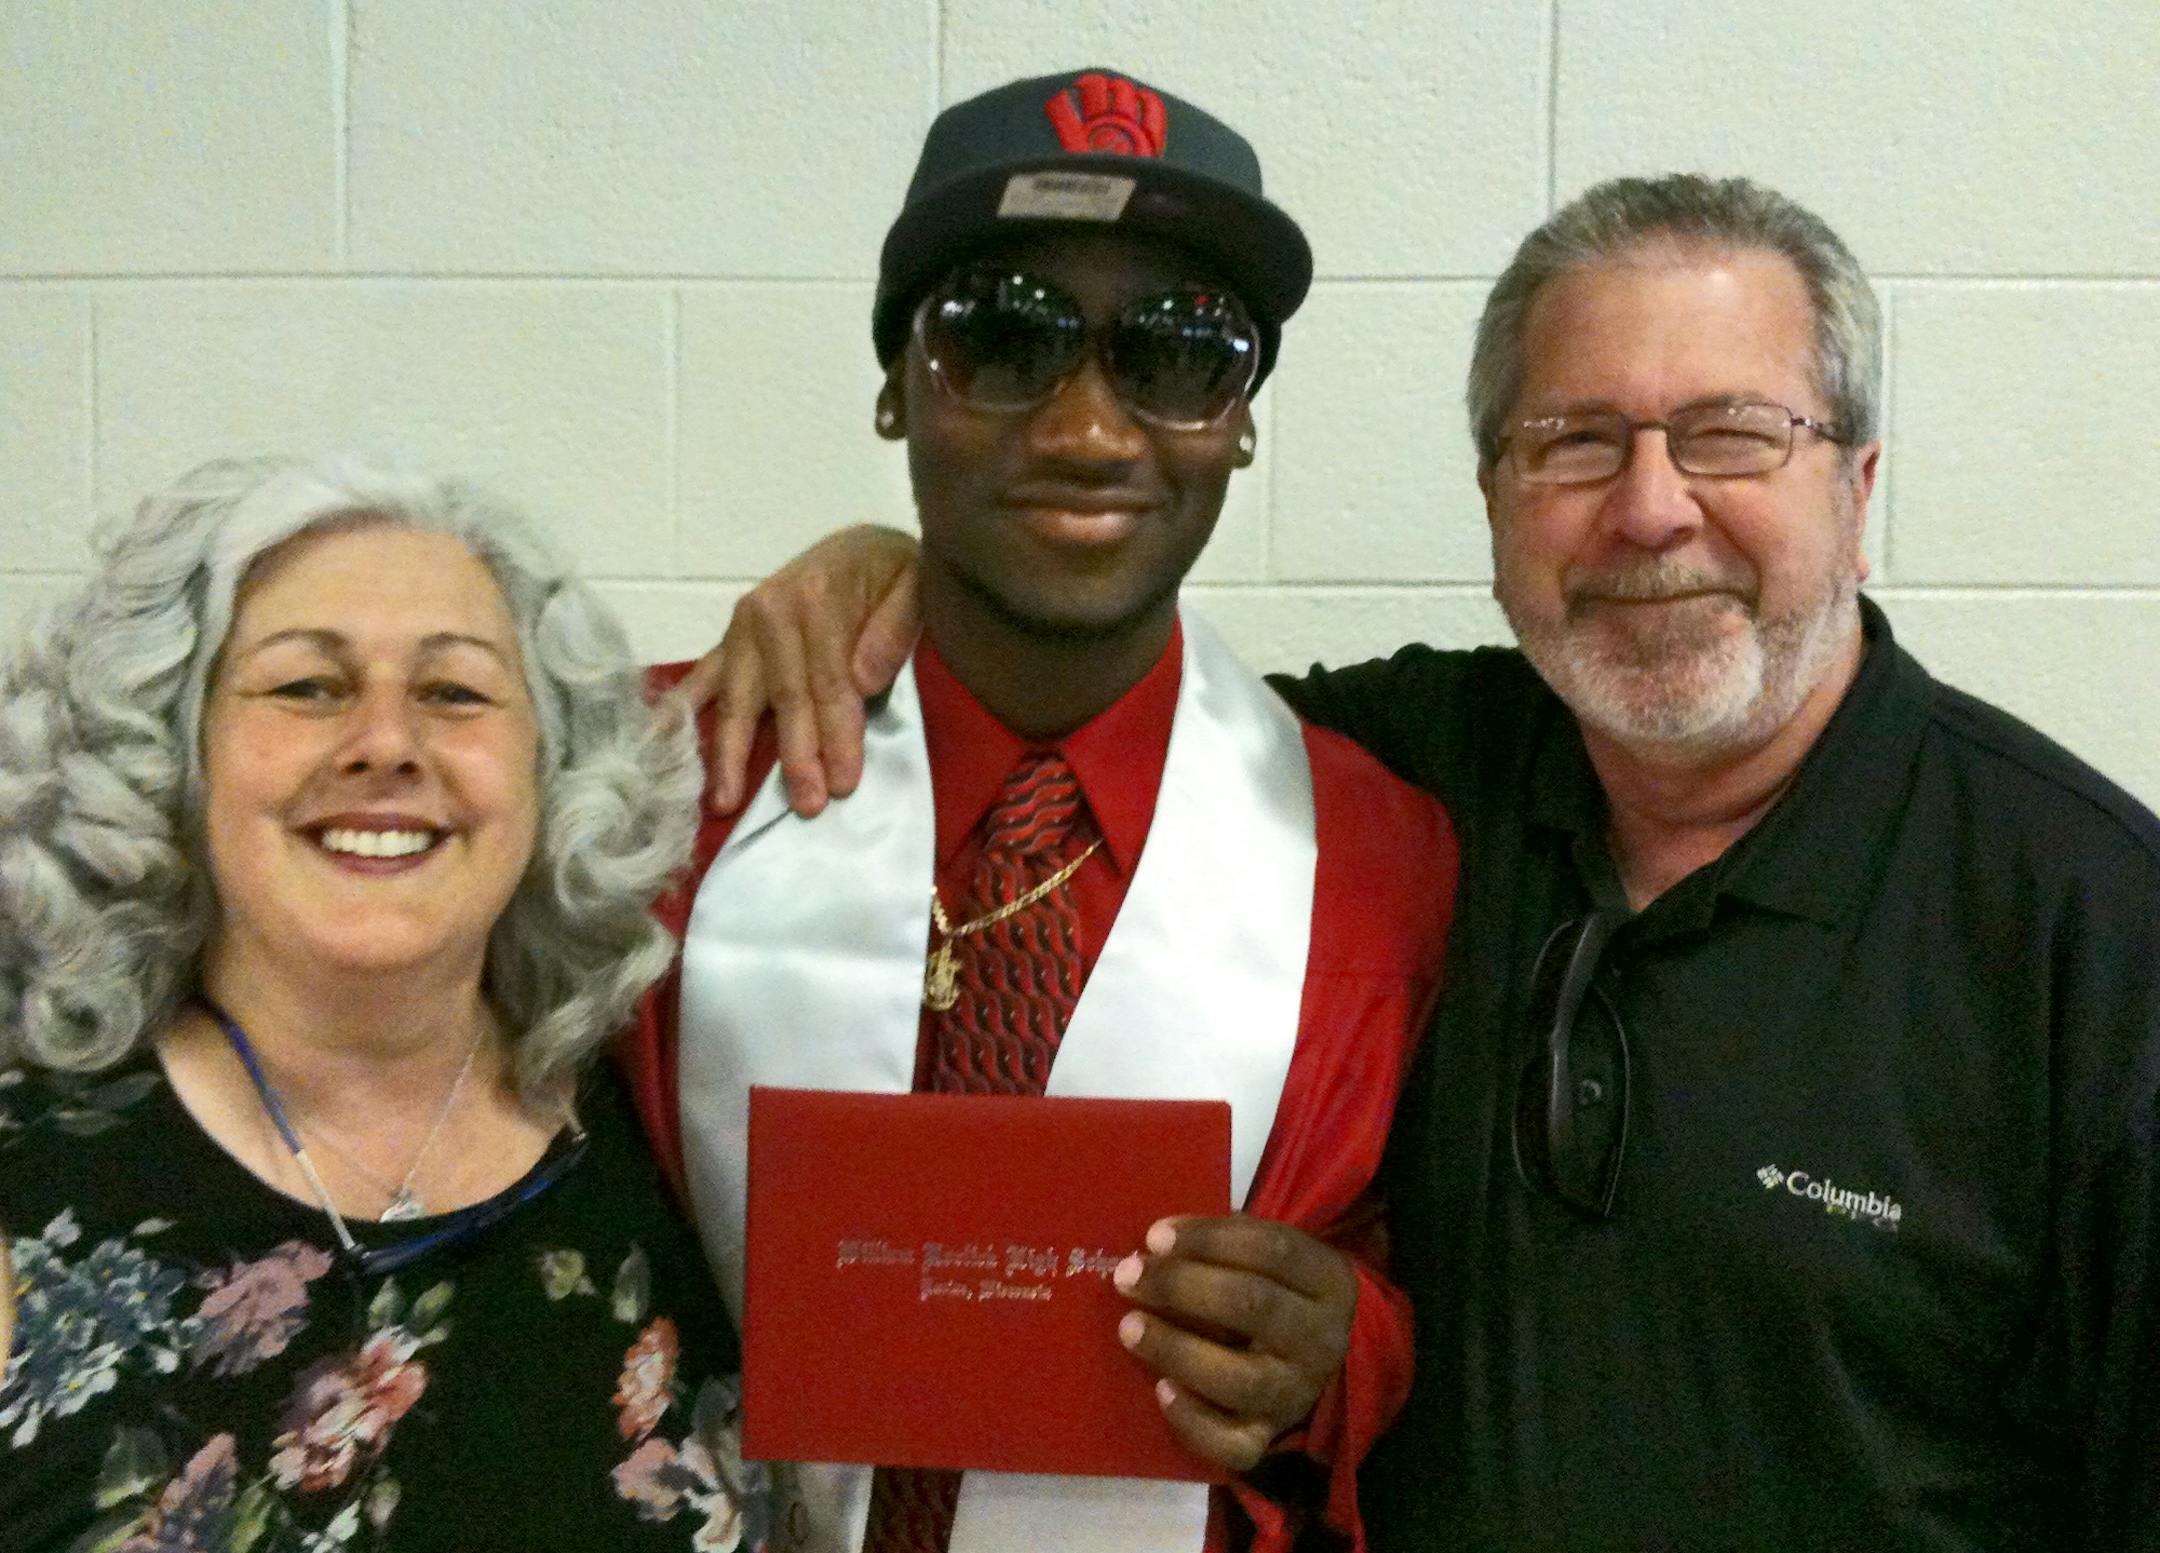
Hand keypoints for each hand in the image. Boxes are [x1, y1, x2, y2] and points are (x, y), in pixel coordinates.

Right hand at [673, 525, 920, 814]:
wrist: (861, 546)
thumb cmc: (892, 573)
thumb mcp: (916, 582)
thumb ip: (895, 627)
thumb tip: (863, 679)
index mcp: (817, 596)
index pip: (829, 680)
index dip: (837, 734)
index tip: (844, 783)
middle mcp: (770, 611)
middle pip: (783, 696)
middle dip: (796, 756)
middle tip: (808, 806)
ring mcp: (741, 627)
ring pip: (736, 699)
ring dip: (729, 754)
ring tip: (724, 803)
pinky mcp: (728, 641)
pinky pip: (701, 680)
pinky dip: (676, 712)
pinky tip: (655, 746)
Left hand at [1113, 1214, 1358, 1472]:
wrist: (1316, 1363)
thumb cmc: (1277, 1293)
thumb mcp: (1271, 1259)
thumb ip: (1225, 1244)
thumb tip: (1157, 1243)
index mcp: (1327, 1281)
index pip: (1273, 1250)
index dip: (1211, 1240)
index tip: (1155, 1236)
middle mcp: (1320, 1340)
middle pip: (1254, 1306)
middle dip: (1182, 1287)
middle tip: (1129, 1276)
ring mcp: (1295, 1394)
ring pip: (1241, 1378)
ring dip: (1177, 1349)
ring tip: (1129, 1327)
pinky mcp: (1268, 1436)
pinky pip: (1232, 1444)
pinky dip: (1193, 1421)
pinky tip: (1160, 1390)